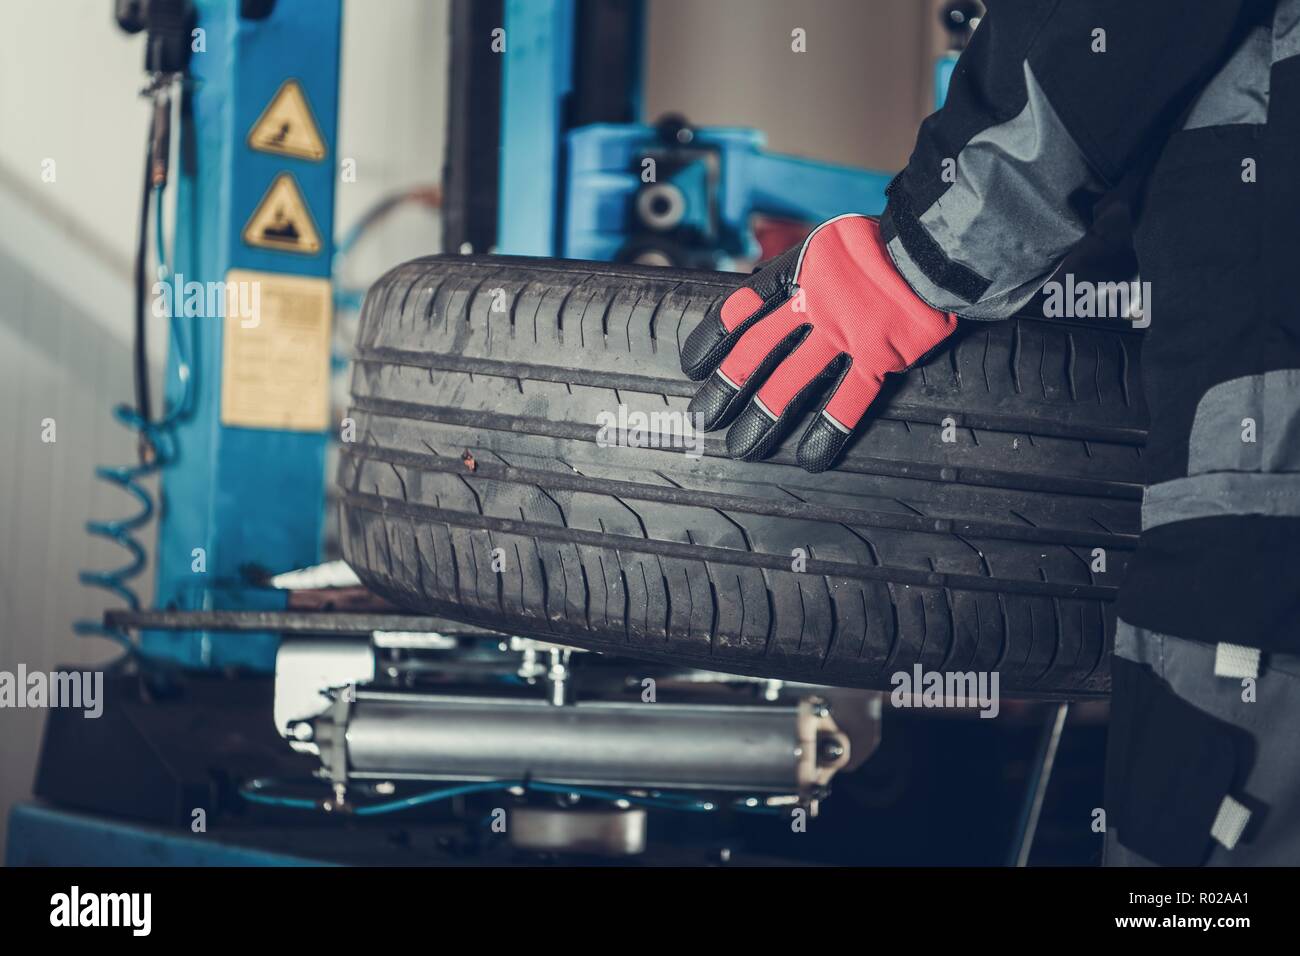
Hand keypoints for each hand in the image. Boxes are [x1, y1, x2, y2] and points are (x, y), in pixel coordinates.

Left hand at [680, 214, 957, 471]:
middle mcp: (814, 305)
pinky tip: (809, 458)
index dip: (713, 340)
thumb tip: (776, 299)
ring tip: (742, 447)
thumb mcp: (833, 244)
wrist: (938, 243)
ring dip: (764, 416)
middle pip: (757, 353)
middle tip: (705, 418)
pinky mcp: (878, 355)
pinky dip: (828, 431)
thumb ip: (806, 274)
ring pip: (792, 381)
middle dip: (727, 388)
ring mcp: (844, 333)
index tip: (693, 366)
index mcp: (800, 273)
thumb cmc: (889, 242)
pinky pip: (848, 400)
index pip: (742, 309)